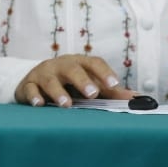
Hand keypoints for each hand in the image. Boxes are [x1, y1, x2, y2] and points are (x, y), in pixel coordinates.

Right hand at [14, 54, 134, 106]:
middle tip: (92, 93)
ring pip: (50, 80)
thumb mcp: (88, 83)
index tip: (114, 84)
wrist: (34, 80)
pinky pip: (30, 89)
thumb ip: (111, 92)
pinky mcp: (28, 84)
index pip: (94, 63)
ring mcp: (43, 74)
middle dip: (82, 80)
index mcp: (79, 63)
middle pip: (72, 69)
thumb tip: (139, 98)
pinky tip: (39, 104)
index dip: (104, 73)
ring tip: (66, 104)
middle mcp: (61, 65)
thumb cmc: (68, 83)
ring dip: (57, 92)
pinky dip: (34, 96)